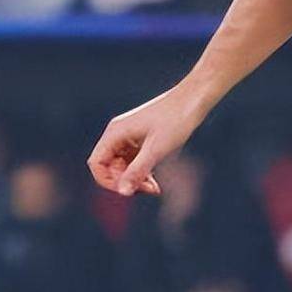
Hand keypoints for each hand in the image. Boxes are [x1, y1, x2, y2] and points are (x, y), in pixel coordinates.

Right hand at [88, 86, 207, 195]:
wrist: (195, 99)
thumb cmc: (176, 119)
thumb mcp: (156, 148)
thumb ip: (137, 170)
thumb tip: (122, 192)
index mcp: (116, 132)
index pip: (97, 163)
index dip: (107, 180)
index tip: (127, 189)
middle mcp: (119, 134)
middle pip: (110, 166)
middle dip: (125, 181)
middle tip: (148, 189)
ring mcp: (130, 136)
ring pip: (123, 166)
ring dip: (135, 179)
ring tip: (154, 188)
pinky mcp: (143, 139)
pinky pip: (134, 161)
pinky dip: (142, 172)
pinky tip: (155, 182)